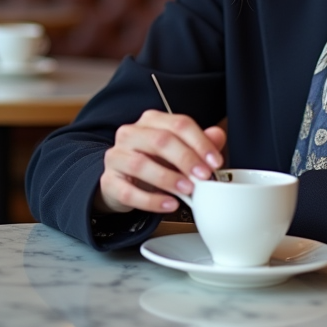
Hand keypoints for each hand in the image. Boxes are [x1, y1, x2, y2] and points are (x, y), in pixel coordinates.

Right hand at [94, 110, 226, 214]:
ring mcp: (116, 157)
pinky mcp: (108, 181)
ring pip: (140, 164)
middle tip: (204, 176)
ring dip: (168, 178)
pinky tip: (169, 205)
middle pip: (160, 140)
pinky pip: (128, 191)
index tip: (216, 162)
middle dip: (186, 159)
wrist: (123, 183)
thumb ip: (199, 144)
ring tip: (188, 191)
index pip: (179, 124)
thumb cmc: (155, 163)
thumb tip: (218, 135)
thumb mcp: (178, 152)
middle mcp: (130, 133)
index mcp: (151, 121)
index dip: (200, 142)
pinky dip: (151, 200)